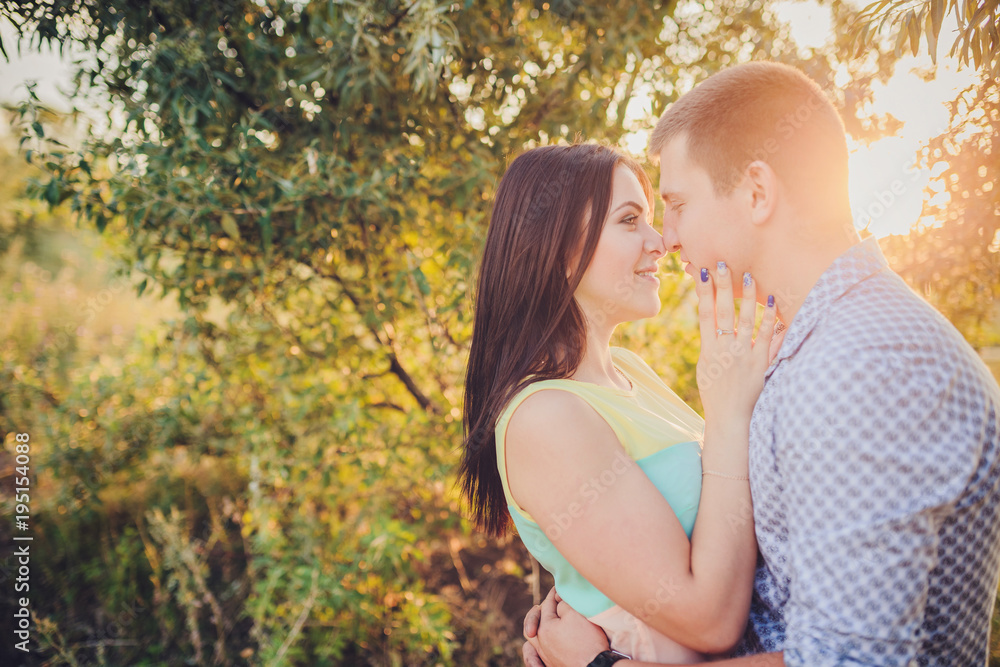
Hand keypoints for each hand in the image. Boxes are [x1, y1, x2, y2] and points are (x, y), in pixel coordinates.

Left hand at [523, 588, 609, 666]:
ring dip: (534, 628)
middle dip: (539, 611)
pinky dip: (535, 647)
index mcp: (544, 628)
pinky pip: (536, 654)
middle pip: (533, 621)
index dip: (554, 594)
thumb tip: (557, 599)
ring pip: (531, 640)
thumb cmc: (587, 640)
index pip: (547, 605)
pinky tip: (539, 644)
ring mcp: (545, 656)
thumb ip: (563, 603)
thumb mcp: (576, 614)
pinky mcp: (552, 664)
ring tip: (538, 624)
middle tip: (548, 604)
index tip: (560, 588)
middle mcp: (541, 644)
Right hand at [695, 263, 775, 425]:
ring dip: (746, 296)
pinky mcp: (760, 363)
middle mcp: (725, 349)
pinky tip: (772, 301)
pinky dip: (770, 319)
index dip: (704, 292)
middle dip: (722, 286)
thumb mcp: (706, 368)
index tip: (703, 272)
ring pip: (745, 320)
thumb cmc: (715, 394)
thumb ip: (710, 345)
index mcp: (708, 350)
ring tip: (748, 275)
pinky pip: (766, 337)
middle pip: (723, 311)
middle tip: (722, 263)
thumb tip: (710, 324)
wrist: (729, 419)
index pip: (705, 314)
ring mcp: (743, 355)